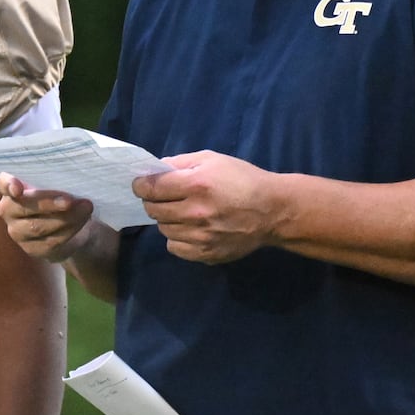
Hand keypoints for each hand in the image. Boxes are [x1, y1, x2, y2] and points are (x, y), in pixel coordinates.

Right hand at [0, 173, 96, 261]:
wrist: (68, 225)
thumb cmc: (57, 195)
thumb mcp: (54, 183)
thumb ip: (53, 178)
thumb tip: (69, 176)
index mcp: (10, 187)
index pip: (2, 183)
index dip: (8, 185)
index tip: (18, 188)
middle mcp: (8, 210)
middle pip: (22, 207)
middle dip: (48, 203)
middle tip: (70, 200)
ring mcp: (17, 232)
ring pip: (38, 226)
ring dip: (66, 217)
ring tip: (86, 208)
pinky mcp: (32, 249)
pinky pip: (50, 241)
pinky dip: (69, 230)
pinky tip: (82, 220)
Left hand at [133, 150, 280, 263]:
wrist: (273, 211)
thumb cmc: (242, 179)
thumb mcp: (212, 159)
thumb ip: (180, 163)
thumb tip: (154, 170)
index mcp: (196, 185)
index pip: (151, 188)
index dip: (141, 185)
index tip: (141, 184)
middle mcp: (195, 213)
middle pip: (153, 210)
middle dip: (153, 201)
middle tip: (163, 197)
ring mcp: (200, 237)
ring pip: (163, 229)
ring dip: (167, 219)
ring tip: (182, 212)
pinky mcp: (206, 254)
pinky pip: (175, 248)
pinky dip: (178, 238)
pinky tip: (190, 229)